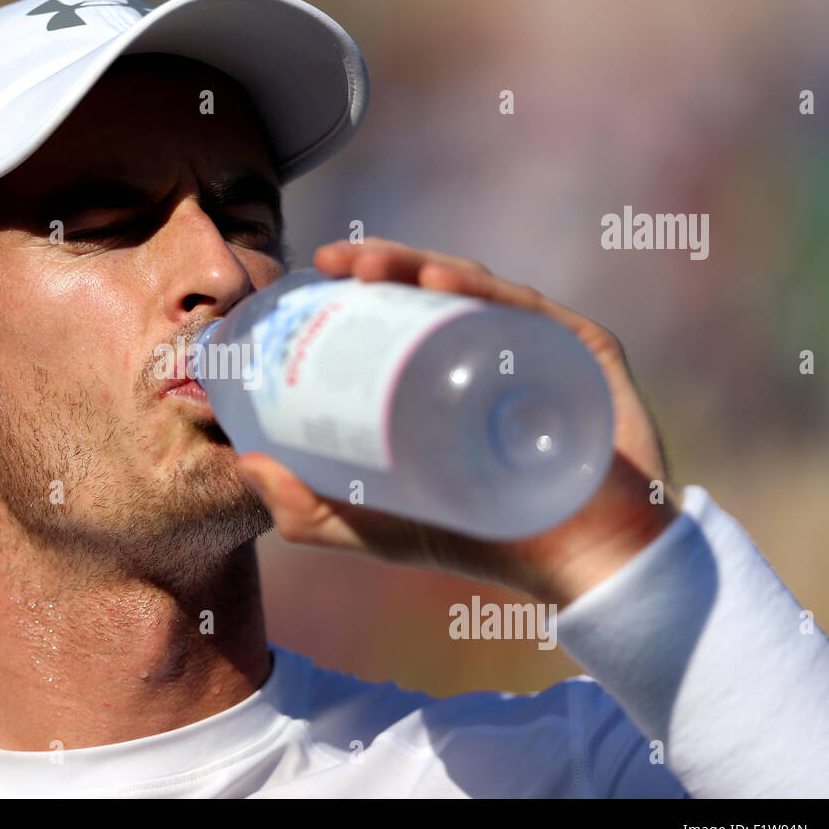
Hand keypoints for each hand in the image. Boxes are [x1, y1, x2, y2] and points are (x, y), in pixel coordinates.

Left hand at [235, 238, 682, 605]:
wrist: (581, 565)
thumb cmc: (478, 539)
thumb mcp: (375, 528)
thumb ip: (308, 510)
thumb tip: (246, 463)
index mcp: (446, 373)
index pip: (397, 316)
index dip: (352, 290)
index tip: (305, 281)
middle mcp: (492, 348)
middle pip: (430, 290)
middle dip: (378, 265)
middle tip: (330, 264)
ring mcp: (538, 345)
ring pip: (473, 287)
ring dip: (418, 263)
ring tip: (368, 265)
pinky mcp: (582, 349)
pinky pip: (529, 307)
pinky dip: (481, 290)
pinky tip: (438, 283)